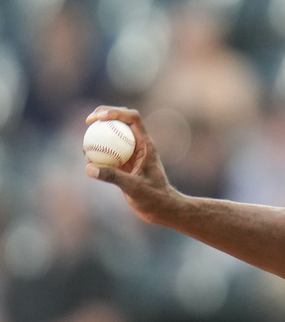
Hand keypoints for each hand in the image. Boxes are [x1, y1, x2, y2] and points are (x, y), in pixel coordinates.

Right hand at [84, 106, 183, 224]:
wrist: (162, 209)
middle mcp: (139, 145)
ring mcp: (132, 153)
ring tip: (85, 144)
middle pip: (122, 121)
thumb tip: (88, 167)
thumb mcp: (133, 187)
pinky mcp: (125, 162)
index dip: (116, 112)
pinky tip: (88, 159)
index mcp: (146, 145)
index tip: (99, 117)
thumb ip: (112, 177)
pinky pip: (110, 151)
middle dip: (104, 115)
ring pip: (114, 135)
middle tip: (88, 120)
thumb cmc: (154, 198)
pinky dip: (98, 151)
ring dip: (99, 133)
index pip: (133, 119)